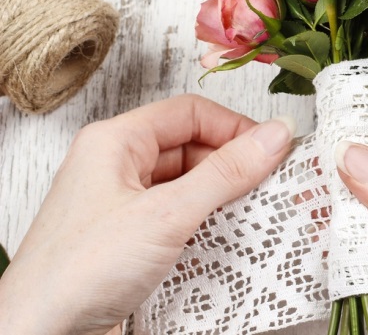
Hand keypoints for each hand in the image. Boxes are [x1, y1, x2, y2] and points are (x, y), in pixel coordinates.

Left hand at [0, 95, 294, 334]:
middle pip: (191, 147)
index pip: (189, 113)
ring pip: (187, 183)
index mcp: (115, 142)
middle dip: (232, 164)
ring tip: (253, 211)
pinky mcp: (131, 237)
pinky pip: (179, 215)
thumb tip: (272, 137)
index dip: (234, 126)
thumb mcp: (165, 215)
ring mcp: (124, 204)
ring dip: (222, 196)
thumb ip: (225, 173)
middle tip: (269, 182)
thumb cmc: (75, 274)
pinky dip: (206, 222)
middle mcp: (118, 167)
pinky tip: (226, 236)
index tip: (271, 147)